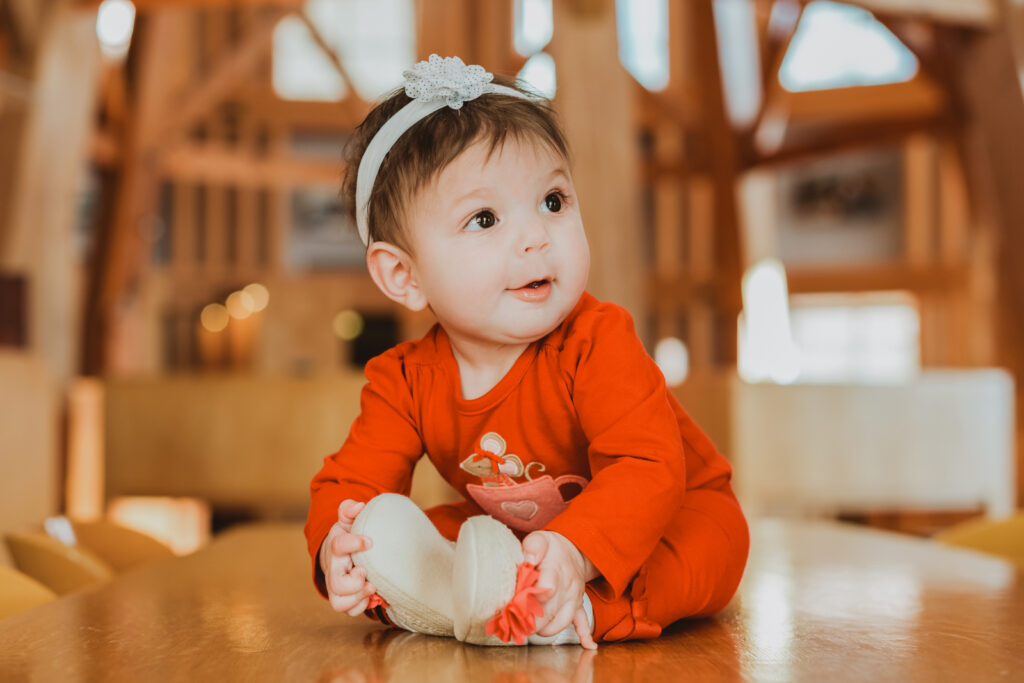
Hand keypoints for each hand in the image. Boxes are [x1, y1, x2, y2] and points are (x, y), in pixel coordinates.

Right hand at [320, 499, 376, 615]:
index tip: (370, 541)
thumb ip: (350, 509)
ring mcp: (337, 586)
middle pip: (336, 583)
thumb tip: (359, 506)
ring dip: (358, 598)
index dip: (353, 543)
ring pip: (339, 602)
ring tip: (372, 587)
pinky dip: (362, 606)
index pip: (338, 546)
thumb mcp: (348, 519)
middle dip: (354, 582)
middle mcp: (333, 569)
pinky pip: (349, 610)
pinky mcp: (344, 598)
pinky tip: (373, 596)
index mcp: (336, 547)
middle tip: (366, 573)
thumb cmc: (348, 534)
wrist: (340, 553)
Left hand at [521, 530, 598, 649]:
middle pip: (550, 612)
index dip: (531, 600)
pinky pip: (584, 622)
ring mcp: (573, 599)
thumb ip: (533, 546)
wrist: (575, 549)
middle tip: (514, 625)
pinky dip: (586, 635)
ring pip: (561, 622)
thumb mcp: (540, 539)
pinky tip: (588, 646)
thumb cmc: (552, 548)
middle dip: (531, 622)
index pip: (547, 590)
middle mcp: (567, 588)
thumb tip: (528, 559)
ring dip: (545, 630)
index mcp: (556, 572)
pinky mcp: (578, 607)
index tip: (516, 606)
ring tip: (528, 630)